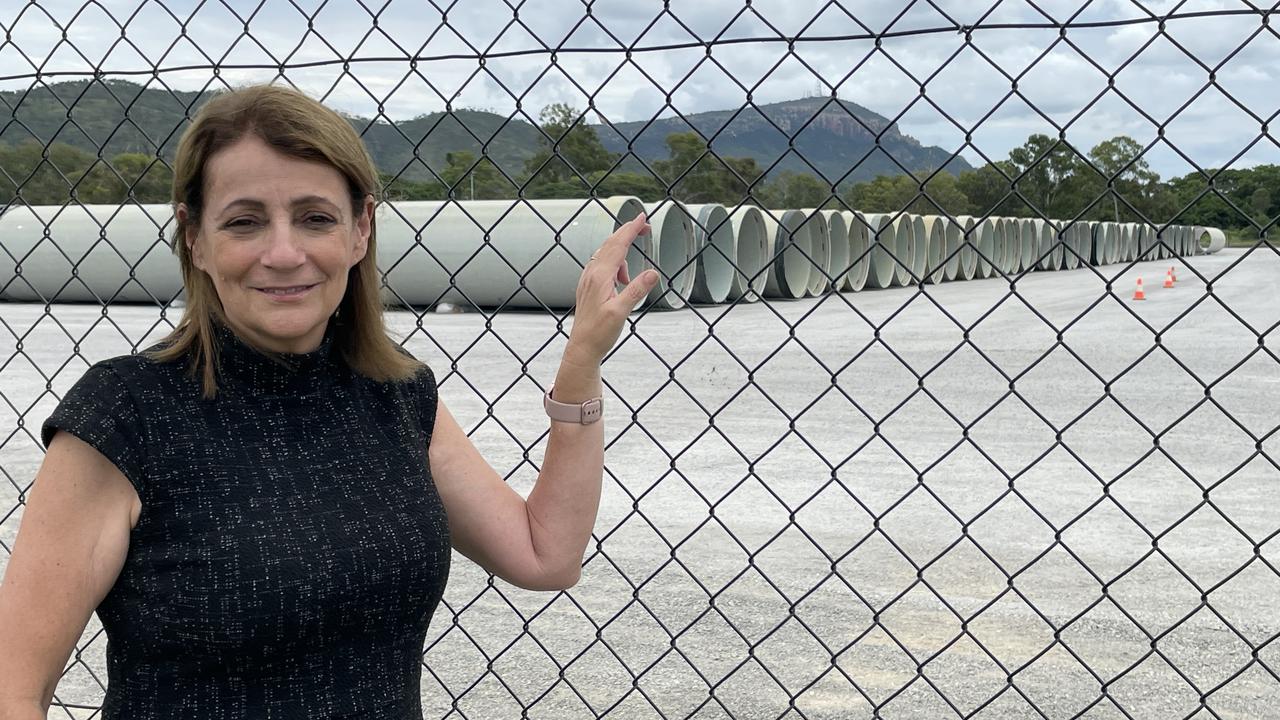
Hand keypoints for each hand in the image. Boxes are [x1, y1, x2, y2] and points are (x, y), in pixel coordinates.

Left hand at [565, 213, 658, 366]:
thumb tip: (653, 273)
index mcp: (600, 276)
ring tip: (629, 279)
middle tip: (644, 228)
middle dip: (628, 233)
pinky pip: (602, 265)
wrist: (582, 348)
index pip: (618, 245)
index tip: (642, 218)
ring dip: (622, 254)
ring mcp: (588, 280)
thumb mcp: (621, 312)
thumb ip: (636, 290)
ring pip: (606, 254)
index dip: (631, 230)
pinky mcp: (588, 287)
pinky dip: (614, 264)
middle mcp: (591, 274)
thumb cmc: (599, 333)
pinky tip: (620, 281)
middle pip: (611, 244)